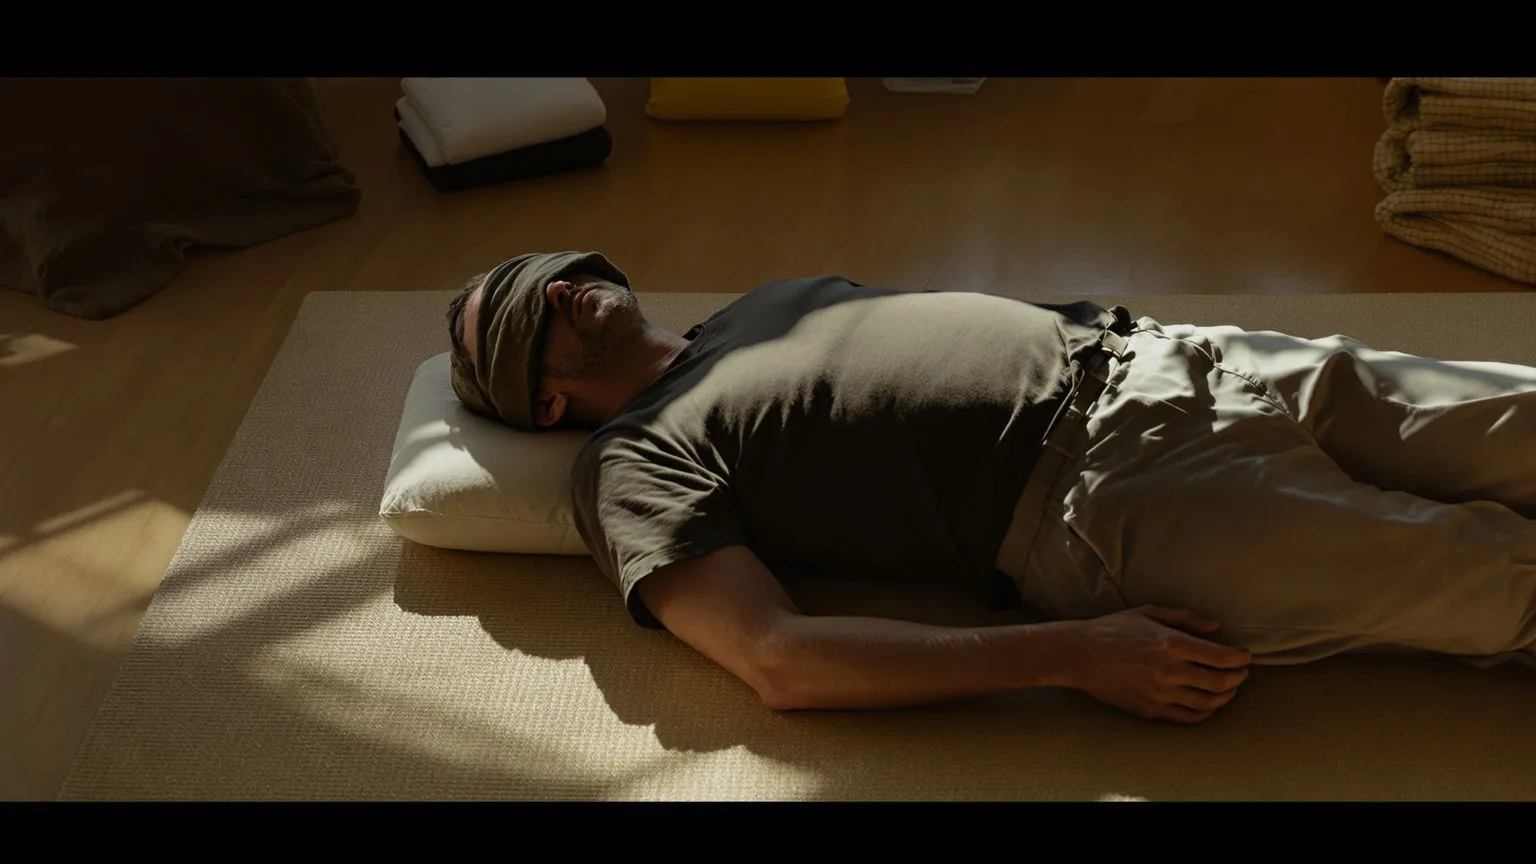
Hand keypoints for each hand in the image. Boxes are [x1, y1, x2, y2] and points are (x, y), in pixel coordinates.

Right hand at [1064, 605, 1251, 723]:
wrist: (1079, 655)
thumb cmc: (1112, 629)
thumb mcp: (1148, 613)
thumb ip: (1186, 619)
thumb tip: (1216, 627)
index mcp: (1171, 644)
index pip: (1221, 657)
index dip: (1240, 657)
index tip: (1244, 655)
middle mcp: (1169, 672)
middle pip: (1221, 682)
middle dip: (1239, 678)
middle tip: (1242, 672)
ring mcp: (1160, 694)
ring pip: (1208, 703)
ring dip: (1226, 696)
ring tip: (1229, 689)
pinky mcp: (1150, 710)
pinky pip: (1187, 717)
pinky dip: (1205, 713)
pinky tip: (1208, 705)